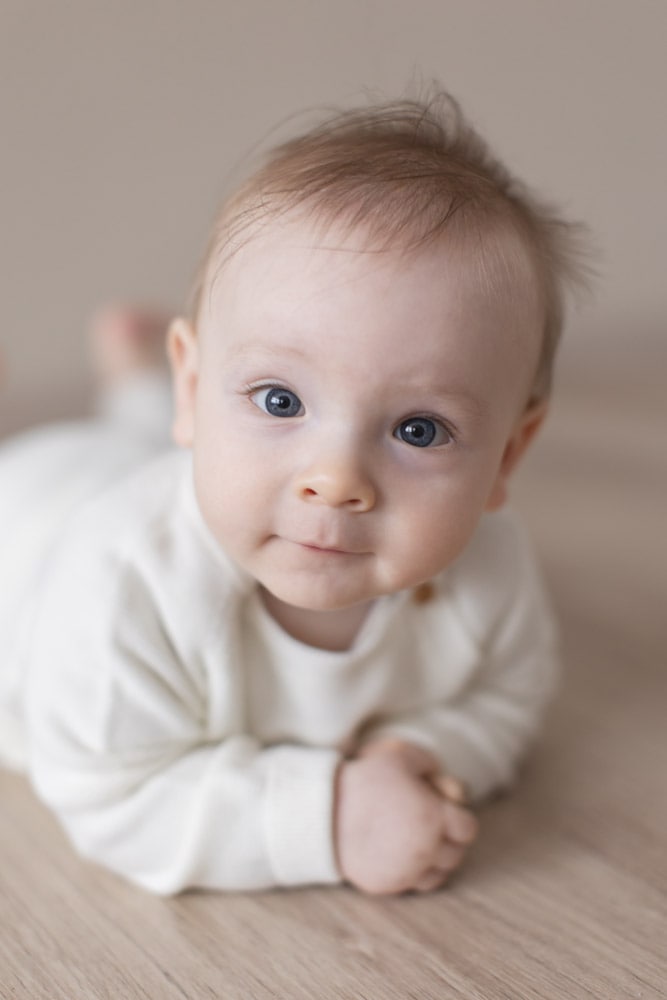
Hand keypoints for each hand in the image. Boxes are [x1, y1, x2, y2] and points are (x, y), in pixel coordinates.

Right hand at [334, 739, 477, 894]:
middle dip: (447, 837)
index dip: (457, 815)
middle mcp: (425, 849)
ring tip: (416, 839)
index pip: (467, 828)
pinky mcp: (387, 885)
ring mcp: (406, 871)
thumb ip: (429, 763)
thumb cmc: (365, 778)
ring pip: (439, 874)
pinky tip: (401, 853)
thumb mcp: (400, 754)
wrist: (324, 810)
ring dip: (434, 859)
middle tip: (425, 822)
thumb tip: (442, 780)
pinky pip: (414, 885)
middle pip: (456, 853)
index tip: (439, 807)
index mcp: (434, 818)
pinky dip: (414, 872)